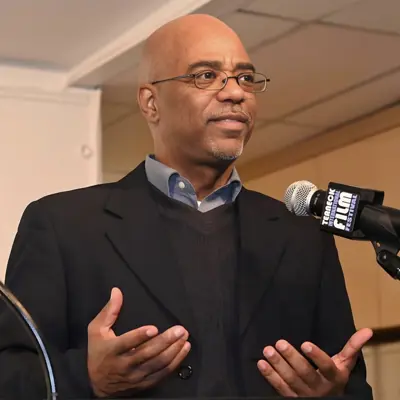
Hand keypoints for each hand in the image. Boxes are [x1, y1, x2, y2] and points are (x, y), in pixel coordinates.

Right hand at [87, 287, 190, 397]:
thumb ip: (109, 311)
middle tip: (180, 329)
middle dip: (165, 341)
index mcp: (112, 350)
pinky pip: (163, 373)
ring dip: (174, 350)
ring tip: (184, 336)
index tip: (154, 328)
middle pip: (147, 354)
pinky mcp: (146, 383)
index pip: (126, 343)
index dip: (140, 337)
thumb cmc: (98, 352)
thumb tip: (117, 291)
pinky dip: (176, 361)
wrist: (99, 385)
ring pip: (158, 364)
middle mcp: (124, 365)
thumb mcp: (96, 330)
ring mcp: (136, 376)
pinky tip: (184, 349)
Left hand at [257, 328, 372, 396]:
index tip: (305, 343)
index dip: (316, 356)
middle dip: (291, 358)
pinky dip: (270, 376)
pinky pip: (280, 388)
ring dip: (278, 365)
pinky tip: (261, 364)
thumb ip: (352, 347)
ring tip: (267, 350)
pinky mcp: (292, 398)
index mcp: (333, 377)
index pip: (325, 366)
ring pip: (290, 380)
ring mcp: (304, 395)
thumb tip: (368, 330)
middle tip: (279, 342)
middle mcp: (319, 388)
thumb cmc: (334, 376)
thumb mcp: (345, 364)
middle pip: (304, 373)